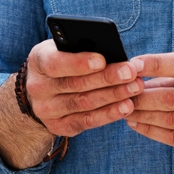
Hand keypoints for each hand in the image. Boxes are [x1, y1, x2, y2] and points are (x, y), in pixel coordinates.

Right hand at [25, 39, 145, 136]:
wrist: (45, 88)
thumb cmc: (63, 58)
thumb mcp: (64, 47)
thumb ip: (80, 47)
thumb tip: (111, 51)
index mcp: (38, 60)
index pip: (55, 63)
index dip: (79, 63)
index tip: (102, 60)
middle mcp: (38, 87)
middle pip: (75, 84)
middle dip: (106, 78)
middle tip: (131, 72)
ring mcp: (46, 110)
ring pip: (84, 103)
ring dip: (113, 96)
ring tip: (135, 87)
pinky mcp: (59, 126)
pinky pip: (87, 121)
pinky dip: (109, 114)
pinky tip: (126, 107)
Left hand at [126, 52, 173, 158]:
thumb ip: (172, 75)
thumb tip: (135, 75)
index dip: (156, 64)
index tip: (132, 64)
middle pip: (173, 98)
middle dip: (142, 96)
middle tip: (120, 93)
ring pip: (172, 121)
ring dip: (143, 115)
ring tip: (125, 109)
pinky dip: (153, 132)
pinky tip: (139, 124)